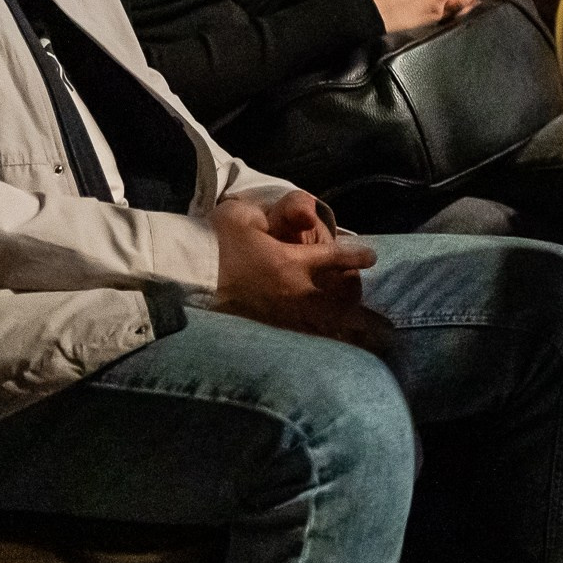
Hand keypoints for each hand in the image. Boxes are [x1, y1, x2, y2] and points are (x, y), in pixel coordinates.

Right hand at [212, 194, 386, 346]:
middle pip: (339, 303)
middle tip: (384, 323)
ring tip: (372, 344)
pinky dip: (321, 342)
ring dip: (348, 332)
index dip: (356, 256)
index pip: (335, 259)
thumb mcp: (245, 216)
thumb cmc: (212, 240)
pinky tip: (334, 349)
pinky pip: (301, 337)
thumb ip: (278, 213)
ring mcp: (278, 316)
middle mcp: (291, 293)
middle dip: (362, 311)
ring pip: (323, 326)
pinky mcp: (263, 329)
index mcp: (289, 264)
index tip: (371, 257)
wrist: (179, 275)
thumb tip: (304, 214)